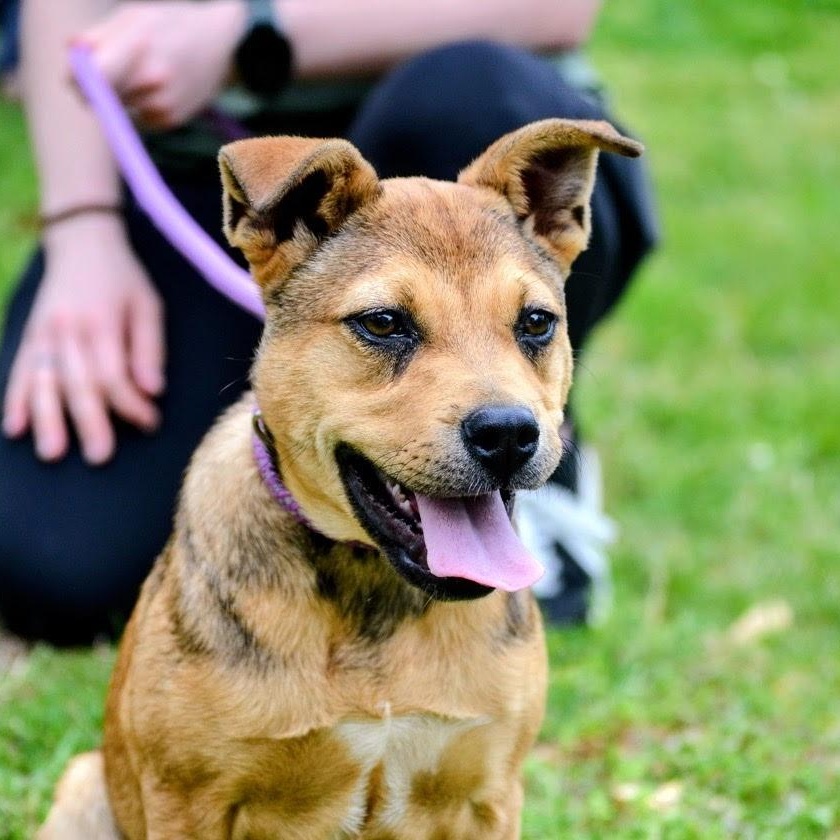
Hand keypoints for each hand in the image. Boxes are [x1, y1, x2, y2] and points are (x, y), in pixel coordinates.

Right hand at [3, 215, 164, 464]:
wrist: (80, 244)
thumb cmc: (123, 280)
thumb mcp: (148, 305)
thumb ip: (149, 348)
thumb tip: (154, 390)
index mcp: (101, 322)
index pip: (114, 373)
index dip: (131, 403)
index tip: (149, 423)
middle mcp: (67, 330)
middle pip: (78, 382)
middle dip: (90, 421)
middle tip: (100, 456)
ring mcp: (43, 334)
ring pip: (43, 381)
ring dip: (46, 418)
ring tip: (51, 452)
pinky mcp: (28, 337)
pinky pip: (18, 371)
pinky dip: (15, 400)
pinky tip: (14, 428)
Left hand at [73, 0, 245, 129]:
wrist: (221, 44)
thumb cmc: (172, 25)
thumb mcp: (135, 18)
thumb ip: (99, 36)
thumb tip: (71, 51)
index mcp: (138, 49)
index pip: (92, 78)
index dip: (76, 79)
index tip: (74, 75)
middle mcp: (151, 81)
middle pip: (99, 98)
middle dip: (95, 87)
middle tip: (108, 70)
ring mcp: (162, 104)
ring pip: (118, 109)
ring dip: (120, 96)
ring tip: (143, 73)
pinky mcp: (169, 120)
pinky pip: (137, 117)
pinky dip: (139, 106)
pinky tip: (157, 88)